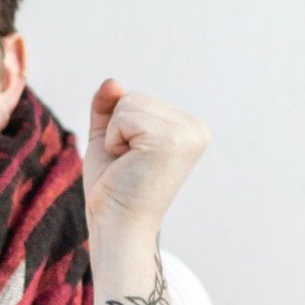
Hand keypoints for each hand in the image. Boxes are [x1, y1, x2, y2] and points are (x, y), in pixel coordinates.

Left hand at [82, 79, 209, 231]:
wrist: (116, 223)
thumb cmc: (113, 186)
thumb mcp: (108, 138)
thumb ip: (109, 107)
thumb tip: (112, 82)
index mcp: (190, 128)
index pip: (137, 98)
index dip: (119, 128)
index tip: (131, 159)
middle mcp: (196, 129)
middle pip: (132, 96)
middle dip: (116, 129)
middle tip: (128, 164)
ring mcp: (187, 134)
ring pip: (127, 103)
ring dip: (114, 136)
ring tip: (128, 164)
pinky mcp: (171, 140)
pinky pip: (123, 117)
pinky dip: (114, 140)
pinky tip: (127, 164)